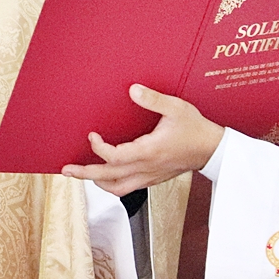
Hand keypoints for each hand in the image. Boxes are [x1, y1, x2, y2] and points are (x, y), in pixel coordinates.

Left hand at [61, 84, 223, 193]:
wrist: (212, 149)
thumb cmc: (195, 129)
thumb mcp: (176, 108)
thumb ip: (153, 99)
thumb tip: (133, 89)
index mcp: (149, 151)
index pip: (114, 156)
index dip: (98, 148)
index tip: (92, 135)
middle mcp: (146, 168)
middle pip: (108, 177)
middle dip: (85, 174)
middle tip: (67, 169)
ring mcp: (149, 176)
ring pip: (117, 188)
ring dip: (97, 182)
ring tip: (83, 174)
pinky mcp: (152, 180)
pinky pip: (127, 188)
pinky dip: (112, 184)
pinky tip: (106, 175)